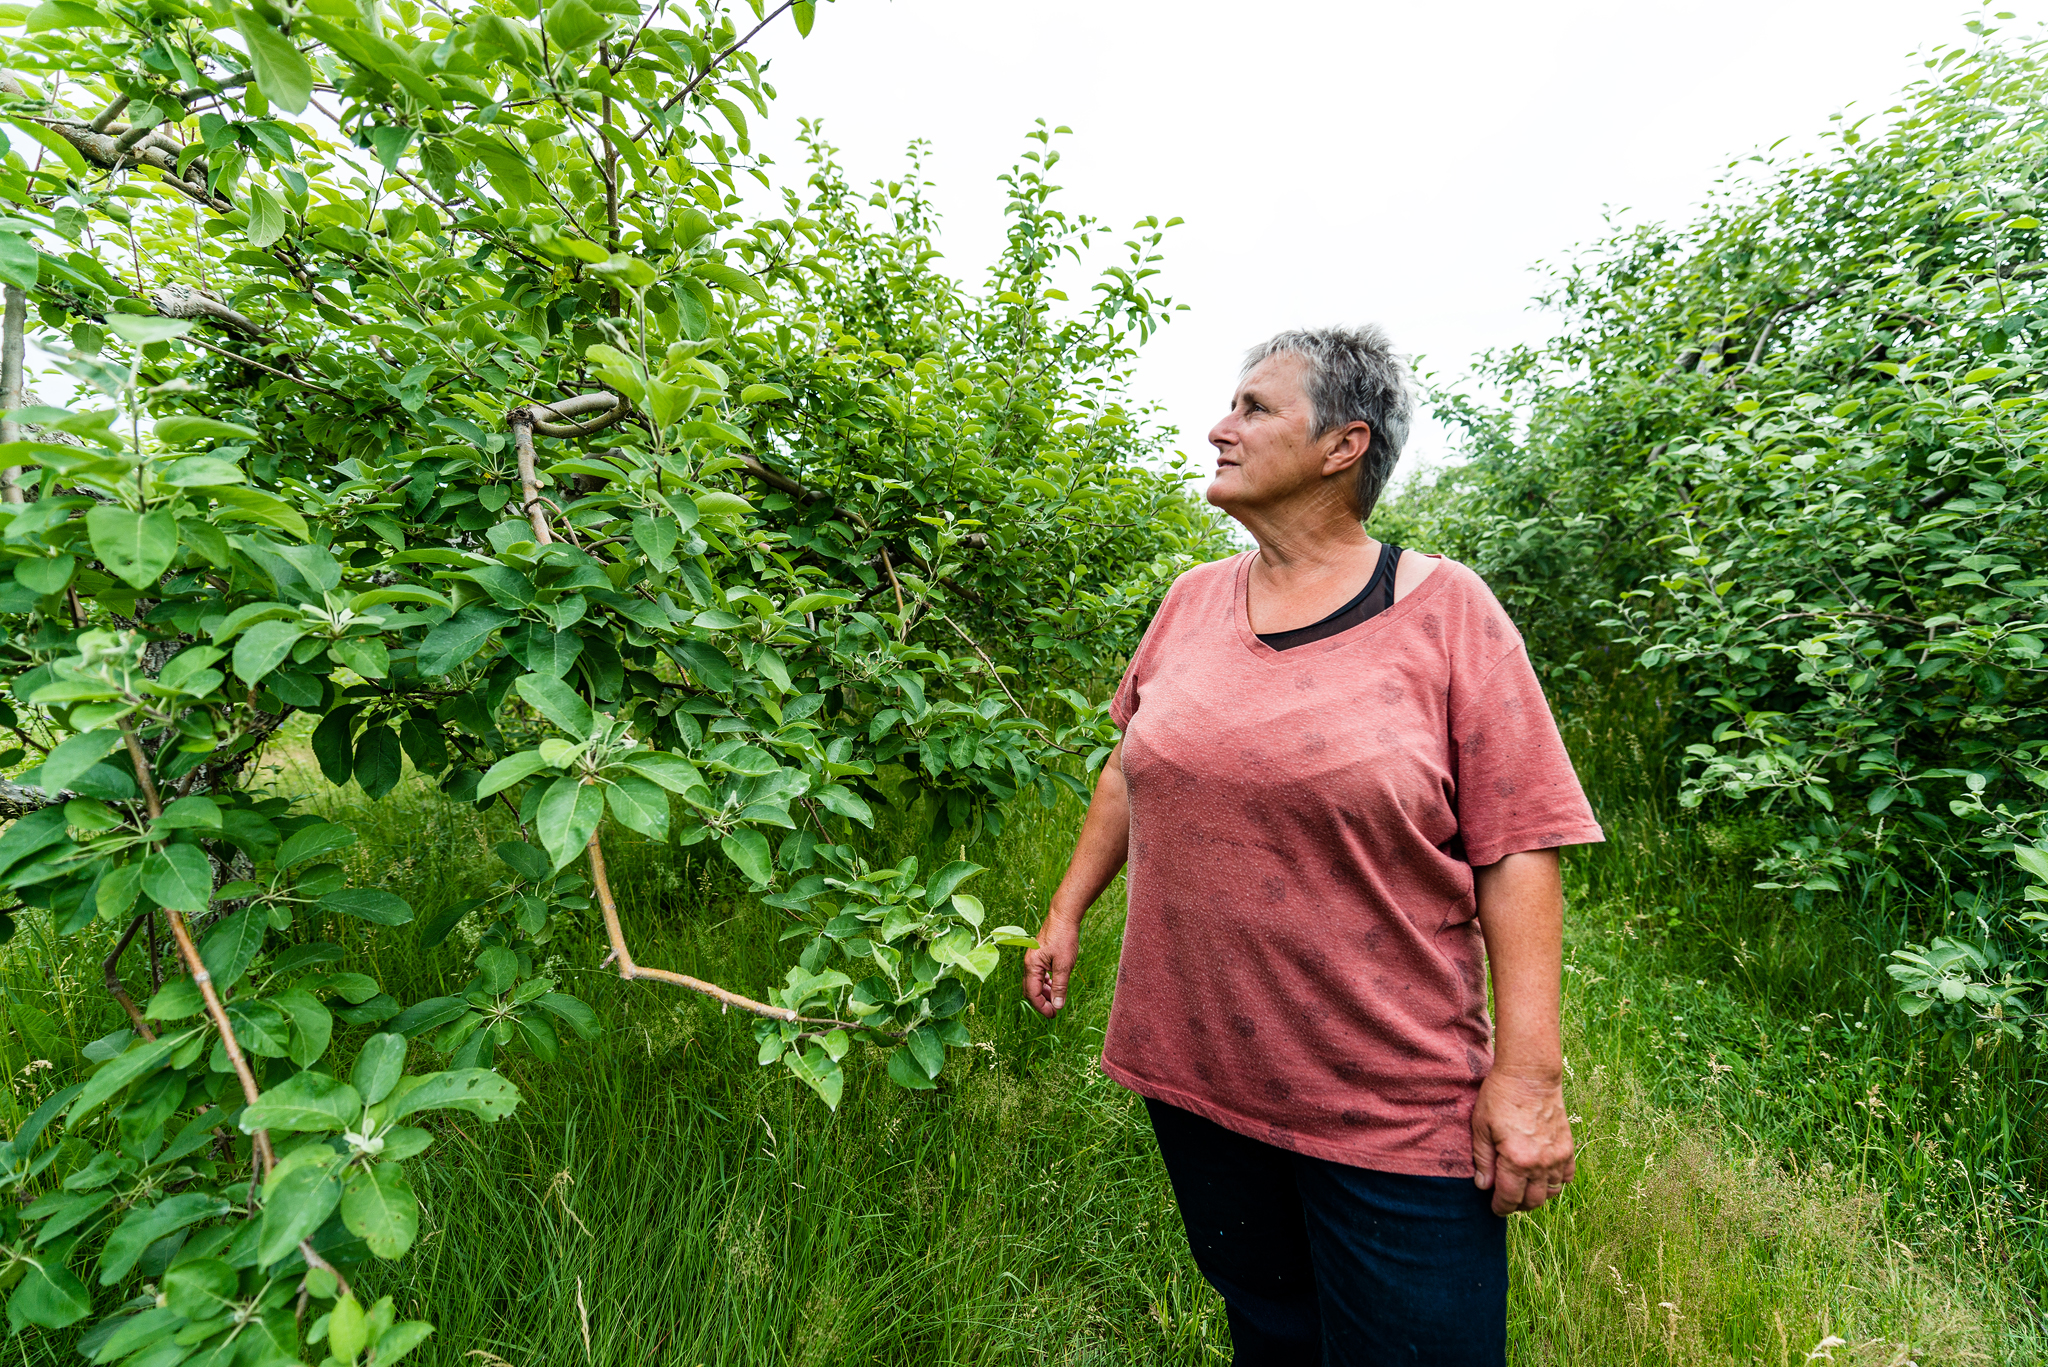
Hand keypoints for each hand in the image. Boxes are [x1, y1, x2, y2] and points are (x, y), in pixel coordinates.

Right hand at [1022, 910, 1080, 1017]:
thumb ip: (1060, 986)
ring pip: (1034, 982)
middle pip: (1030, 989)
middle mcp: (1029, 963)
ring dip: (1044, 992)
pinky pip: (1038, 973)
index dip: (1042, 1007)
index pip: (1032, 993)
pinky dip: (1045, 982)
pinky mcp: (1039, 955)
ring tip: (1057, 998)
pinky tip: (1055, 984)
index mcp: (1031, 966)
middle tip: (1055, 1010)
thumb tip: (1057, 1005)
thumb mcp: (1064, 965)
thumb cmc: (1064, 937)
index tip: (1054, 1015)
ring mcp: (1033, 958)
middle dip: (1041, 1002)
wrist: (1063, 915)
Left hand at [1470, 1070, 1574, 1215]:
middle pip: (1532, 1201)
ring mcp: (1557, 1156)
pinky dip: (1555, 1182)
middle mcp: (1541, 1163)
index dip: (1500, 1207)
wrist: (1530, 1075)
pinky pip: (1566, 1177)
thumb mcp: (1481, 1127)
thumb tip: (1484, 1186)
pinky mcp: (1568, 1147)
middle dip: (1517, 1205)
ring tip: (1523, 1187)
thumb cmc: (1500, 1097)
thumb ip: (1482, 1160)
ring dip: (1536, 1195)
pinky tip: (1542, 1175)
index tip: (1494, 1208)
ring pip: (1551, 1192)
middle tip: (1506, 1198)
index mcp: (1517, 1161)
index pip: (1509, 1198)